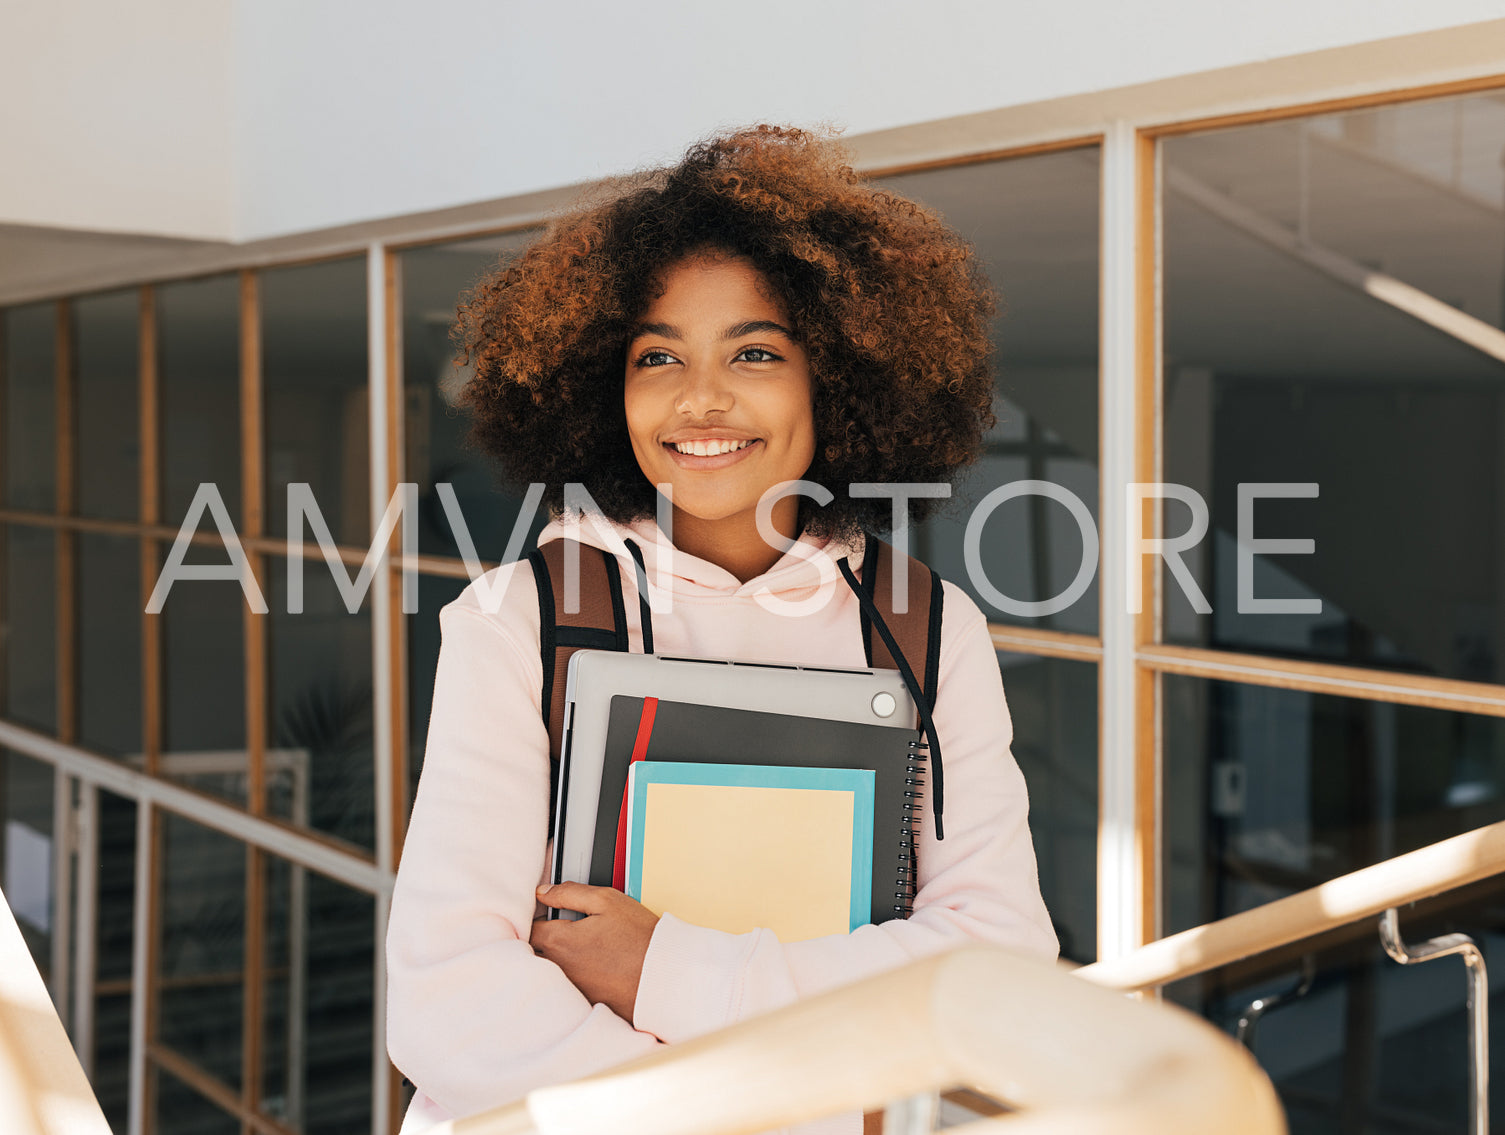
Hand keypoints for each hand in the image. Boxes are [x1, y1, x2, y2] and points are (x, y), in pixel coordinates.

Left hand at [531, 883, 659, 1021]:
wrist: (664, 976)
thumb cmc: (639, 939)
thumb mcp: (606, 901)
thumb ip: (569, 892)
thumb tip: (543, 892)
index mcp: (559, 941)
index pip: (527, 927)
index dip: (534, 917)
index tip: (545, 912)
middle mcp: (559, 968)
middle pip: (532, 952)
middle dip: (538, 939)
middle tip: (556, 928)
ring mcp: (570, 987)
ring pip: (547, 970)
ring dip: (552, 958)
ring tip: (575, 947)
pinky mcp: (583, 1001)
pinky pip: (564, 987)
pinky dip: (568, 977)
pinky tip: (589, 967)